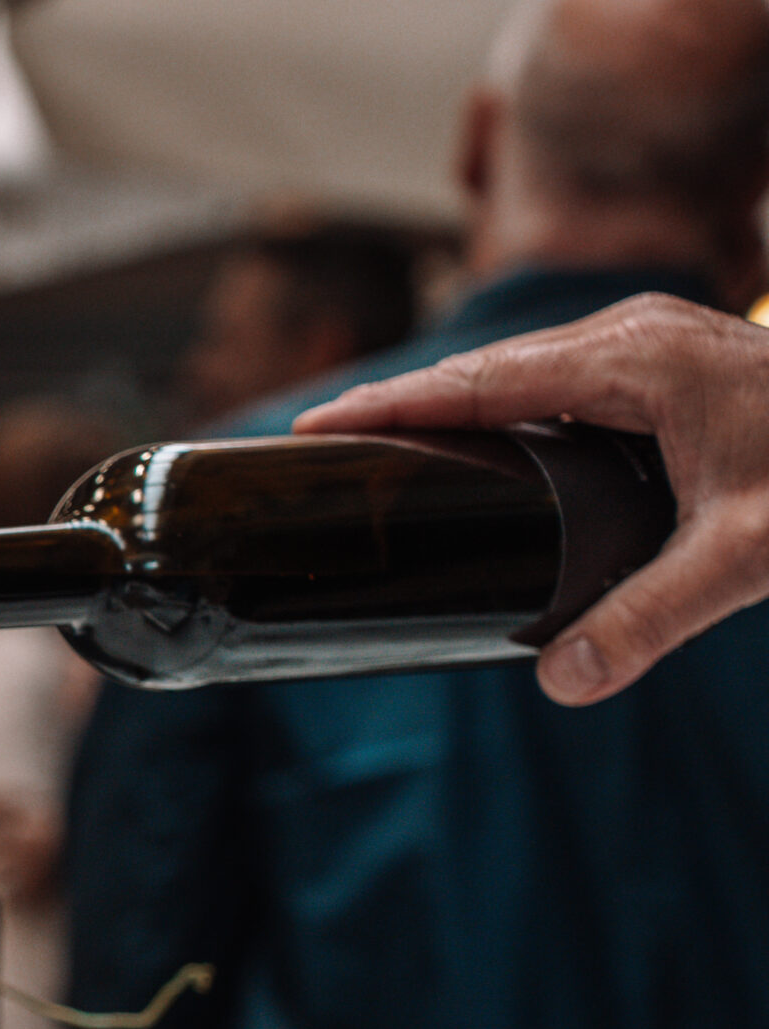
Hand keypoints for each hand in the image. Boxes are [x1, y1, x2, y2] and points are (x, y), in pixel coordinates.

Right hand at [294, 294, 768, 704]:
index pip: (477, 381)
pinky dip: (501, 407)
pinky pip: (557, 379)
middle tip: (322, 442)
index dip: (390, 404)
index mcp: (633, 362)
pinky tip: (475, 445)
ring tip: (378, 443)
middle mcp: (635, 335)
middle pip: (485, 366)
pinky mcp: (668, 362)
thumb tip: (563, 683)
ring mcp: (654, 341)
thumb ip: (651, 619)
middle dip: (401, 403)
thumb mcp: (748, 557)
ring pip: (521, 368)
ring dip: (450, 404)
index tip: (314, 427)